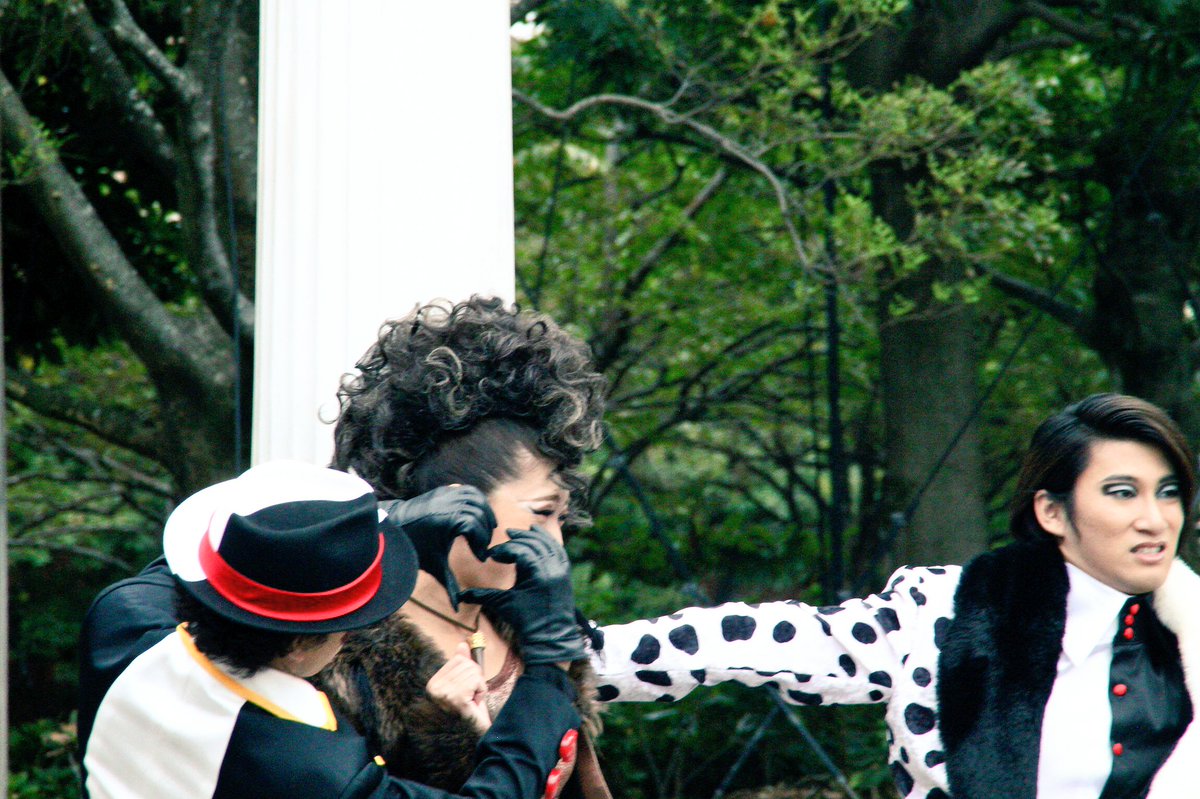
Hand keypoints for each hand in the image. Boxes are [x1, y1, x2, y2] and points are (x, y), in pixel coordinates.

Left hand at [382, 485, 495, 608]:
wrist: (397, 526)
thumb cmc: (417, 547)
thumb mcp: (435, 566)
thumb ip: (449, 585)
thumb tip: (458, 608)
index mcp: (449, 521)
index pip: (477, 529)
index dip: (482, 545)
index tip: (480, 558)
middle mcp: (450, 504)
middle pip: (481, 514)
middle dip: (486, 531)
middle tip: (483, 546)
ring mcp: (447, 494)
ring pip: (478, 499)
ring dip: (486, 514)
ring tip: (488, 528)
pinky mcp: (446, 490)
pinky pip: (469, 490)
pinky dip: (478, 500)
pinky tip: (479, 513)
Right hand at [426, 642, 490, 731]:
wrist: (472, 735)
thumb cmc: (469, 710)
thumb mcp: (465, 684)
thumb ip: (461, 664)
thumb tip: (462, 644)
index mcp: (433, 684)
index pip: (458, 660)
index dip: (470, 672)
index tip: (466, 690)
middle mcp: (435, 689)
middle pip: (468, 665)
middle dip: (476, 680)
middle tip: (471, 698)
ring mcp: (445, 694)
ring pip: (474, 673)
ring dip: (479, 688)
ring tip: (472, 702)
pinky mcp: (457, 699)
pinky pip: (478, 682)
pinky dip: (482, 692)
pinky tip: (475, 705)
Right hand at [460, 527, 584, 665]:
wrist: (550, 636)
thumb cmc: (525, 621)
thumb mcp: (503, 604)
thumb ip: (482, 595)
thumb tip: (459, 596)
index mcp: (537, 574)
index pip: (519, 550)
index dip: (504, 550)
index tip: (492, 556)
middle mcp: (551, 568)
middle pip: (534, 542)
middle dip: (518, 538)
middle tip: (506, 535)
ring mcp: (561, 570)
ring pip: (548, 544)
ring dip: (534, 536)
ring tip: (521, 532)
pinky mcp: (565, 573)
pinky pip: (557, 551)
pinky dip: (548, 542)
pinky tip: (539, 538)